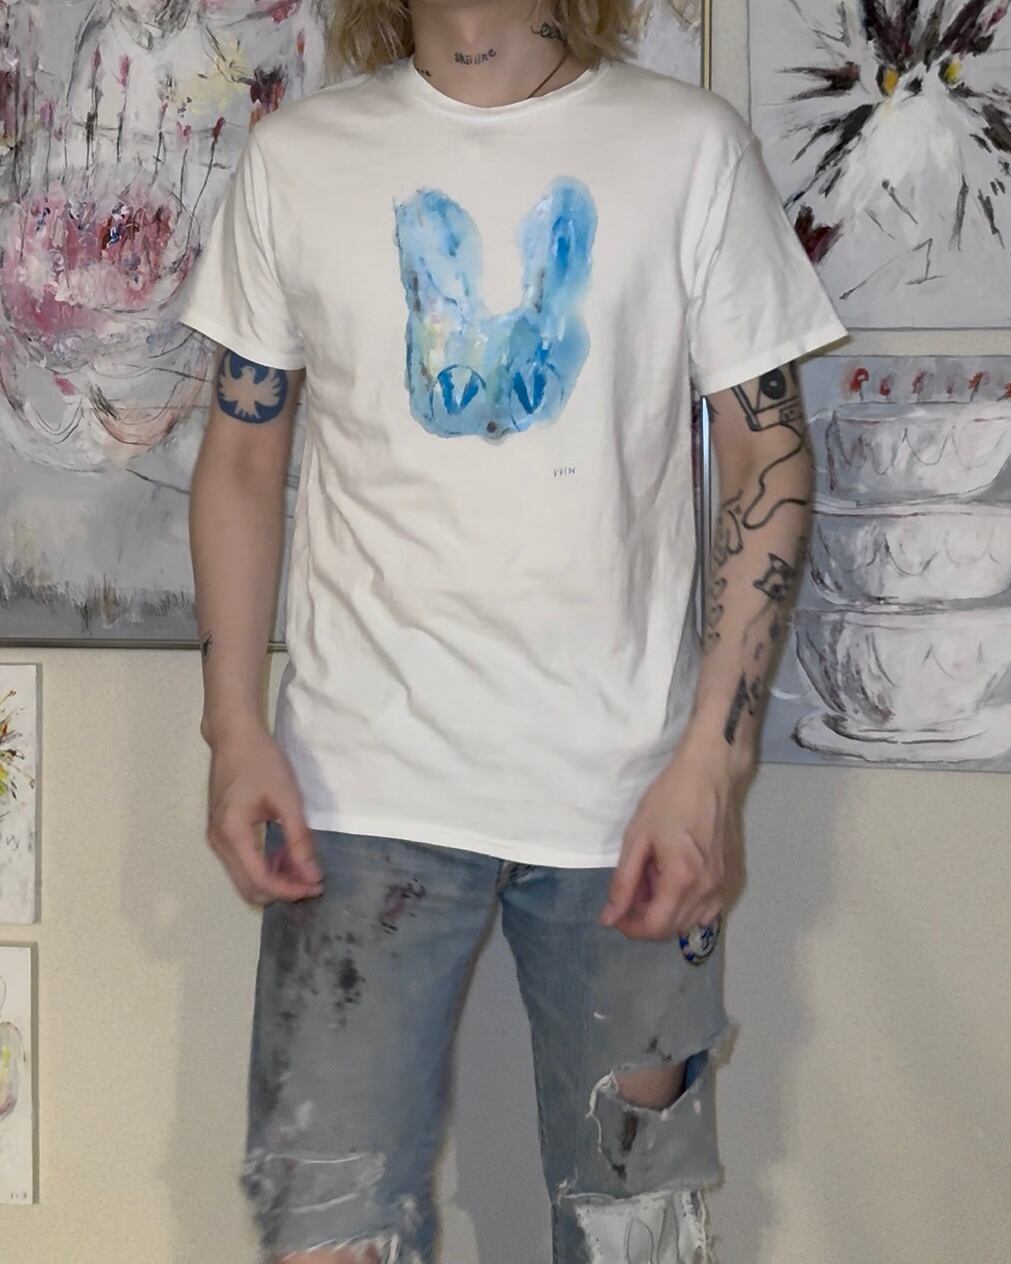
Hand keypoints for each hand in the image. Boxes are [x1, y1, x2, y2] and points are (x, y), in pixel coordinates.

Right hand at [206, 718, 322, 905]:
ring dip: (274, 879)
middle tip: (312, 878)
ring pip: (245, 879)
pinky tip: (284, 852)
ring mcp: (216, 839)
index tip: (316, 886)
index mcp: (233, 834)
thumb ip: (299, 840)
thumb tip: (312, 876)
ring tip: (301, 863)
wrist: (234, 736)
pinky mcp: (220, 834)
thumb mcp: (288, 799)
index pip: (261, 880)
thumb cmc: (262, 761)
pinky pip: (242, 864)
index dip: (290, 890)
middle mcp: (219, 843)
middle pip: (249, 888)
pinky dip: (264, 867)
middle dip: (282, 889)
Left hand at [600, 739, 747, 940]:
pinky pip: (708, 911)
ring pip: (691, 923)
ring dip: (666, 914)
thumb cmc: (669, 799)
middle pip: (672, 929)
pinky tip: (675, 882)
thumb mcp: (636, 838)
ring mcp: (725, 886)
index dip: (629, 928)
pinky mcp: (733, 879)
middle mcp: (708, 890)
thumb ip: (623, 882)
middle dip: (645, 919)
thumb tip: (609, 918)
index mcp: (682, 879)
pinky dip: (687, 907)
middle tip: (632, 890)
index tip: (615, 913)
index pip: (654, 927)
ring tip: (652, 882)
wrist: (710, 775)